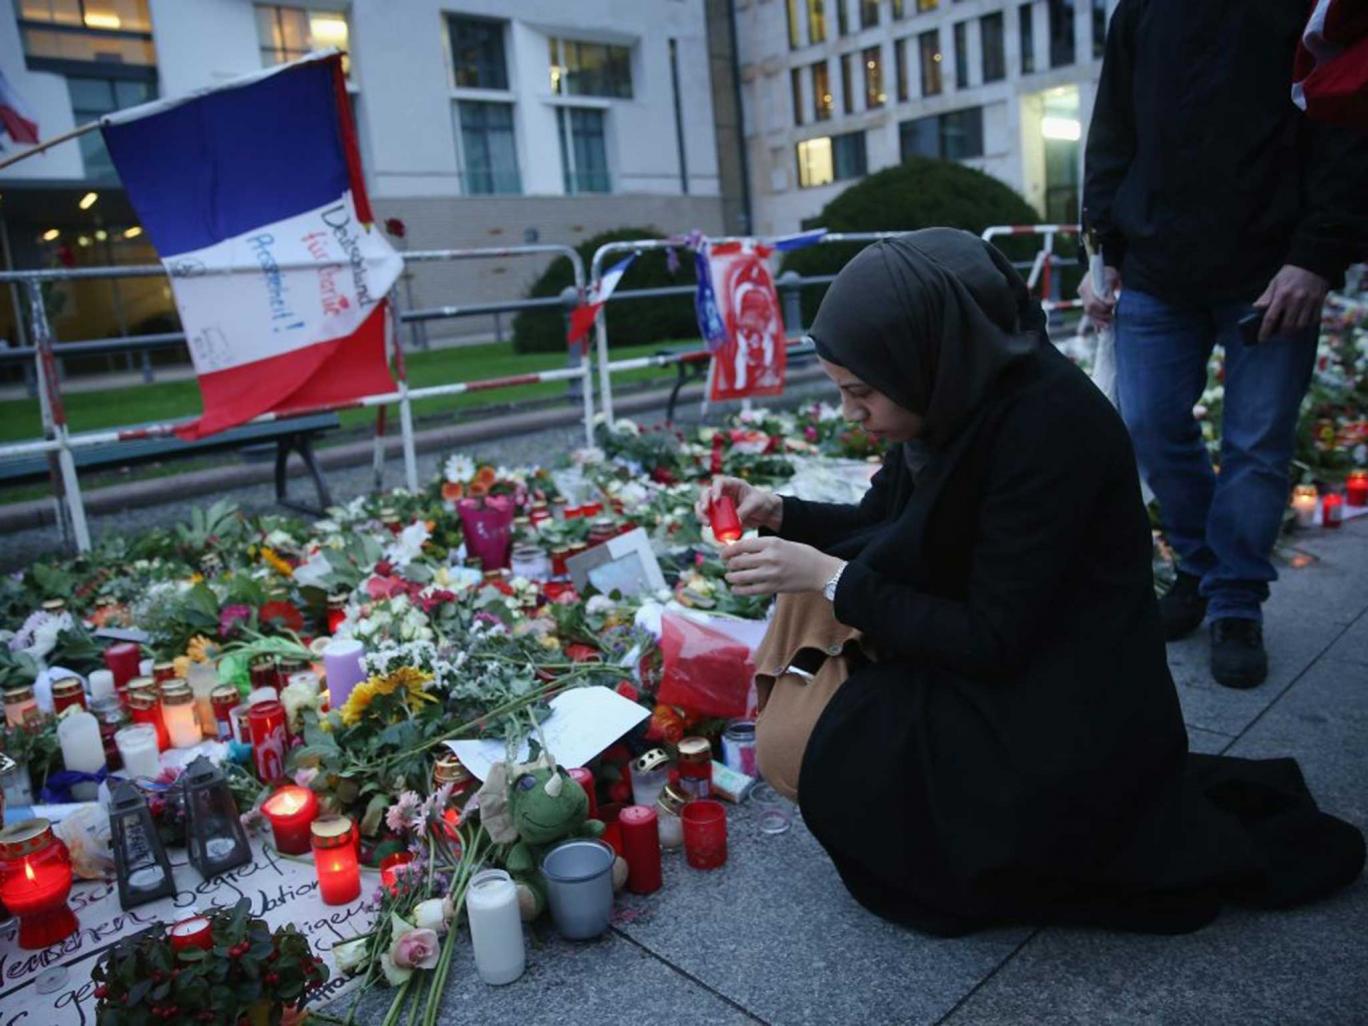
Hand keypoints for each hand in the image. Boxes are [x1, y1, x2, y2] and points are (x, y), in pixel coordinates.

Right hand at [695, 475, 782, 532]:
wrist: (764, 513)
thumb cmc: (761, 503)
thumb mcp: (755, 504)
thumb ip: (745, 511)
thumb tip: (736, 523)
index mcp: (732, 484)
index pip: (719, 483)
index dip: (715, 490)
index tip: (716, 501)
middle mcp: (722, 492)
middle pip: (706, 494)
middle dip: (703, 502)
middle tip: (706, 512)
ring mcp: (719, 503)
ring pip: (704, 505)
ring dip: (701, 514)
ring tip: (707, 524)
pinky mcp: (719, 514)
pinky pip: (709, 516)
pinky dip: (707, 521)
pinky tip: (710, 528)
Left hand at [721, 536, 842, 596]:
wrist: (819, 571)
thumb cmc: (801, 554)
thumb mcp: (782, 543)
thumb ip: (762, 546)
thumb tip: (739, 551)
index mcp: (771, 543)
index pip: (741, 545)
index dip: (728, 550)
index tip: (722, 554)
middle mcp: (769, 558)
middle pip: (738, 561)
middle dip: (728, 564)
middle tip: (726, 565)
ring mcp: (770, 574)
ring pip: (741, 577)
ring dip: (731, 577)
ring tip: (729, 577)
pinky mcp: (773, 587)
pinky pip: (750, 590)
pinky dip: (739, 590)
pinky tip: (735, 589)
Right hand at [1078, 266, 1121, 326]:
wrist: (1102, 271)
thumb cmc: (1108, 272)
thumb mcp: (1111, 276)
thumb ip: (1110, 289)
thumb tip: (1111, 303)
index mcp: (1086, 285)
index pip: (1093, 300)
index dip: (1103, 305)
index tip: (1114, 305)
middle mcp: (1082, 292)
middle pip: (1089, 309)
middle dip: (1101, 315)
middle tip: (1112, 317)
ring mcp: (1083, 298)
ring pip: (1089, 313)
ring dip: (1098, 321)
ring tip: (1108, 325)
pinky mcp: (1086, 302)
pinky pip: (1090, 314)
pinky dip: (1096, 322)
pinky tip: (1100, 330)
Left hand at [1253, 265, 1327, 340]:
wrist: (1314, 262)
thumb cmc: (1291, 273)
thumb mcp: (1275, 282)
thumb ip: (1266, 297)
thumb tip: (1256, 309)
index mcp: (1282, 295)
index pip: (1271, 318)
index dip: (1265, 331)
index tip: (1261, 339)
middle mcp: (1296, 299)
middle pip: (1287, 326)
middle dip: (1280, 333)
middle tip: (1276, 334)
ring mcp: (1310, 301)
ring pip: (1301, 326)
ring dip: (1294, 331)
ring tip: (1288, 329)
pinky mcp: (1320, 302)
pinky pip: (1314, 320)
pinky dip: (1307, 324)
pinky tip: (1301, 322)